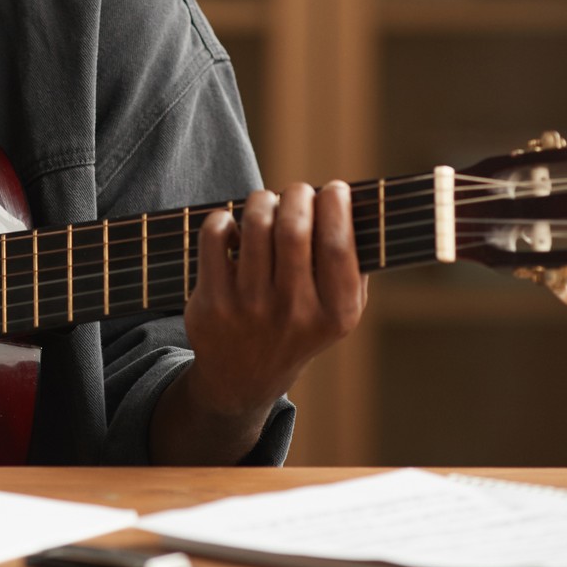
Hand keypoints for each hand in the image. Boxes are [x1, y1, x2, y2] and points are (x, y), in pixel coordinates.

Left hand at [180, 182, 366, 419]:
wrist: (243, 377)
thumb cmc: (298, 326)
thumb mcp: (337, 311)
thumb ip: (352, 267)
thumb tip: (354, 204)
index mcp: (335, 314)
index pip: (338, 246)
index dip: (337, 206)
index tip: (335, 189)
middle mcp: (293, 313)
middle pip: (294, 229)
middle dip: (297, 194)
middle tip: (297, 192)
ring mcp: (249, 308)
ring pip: (255, 225)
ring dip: (262, 200)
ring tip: (267, 202)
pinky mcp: (212, 303)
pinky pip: (215, 236)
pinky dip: (224, 218)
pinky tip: (234, 227)